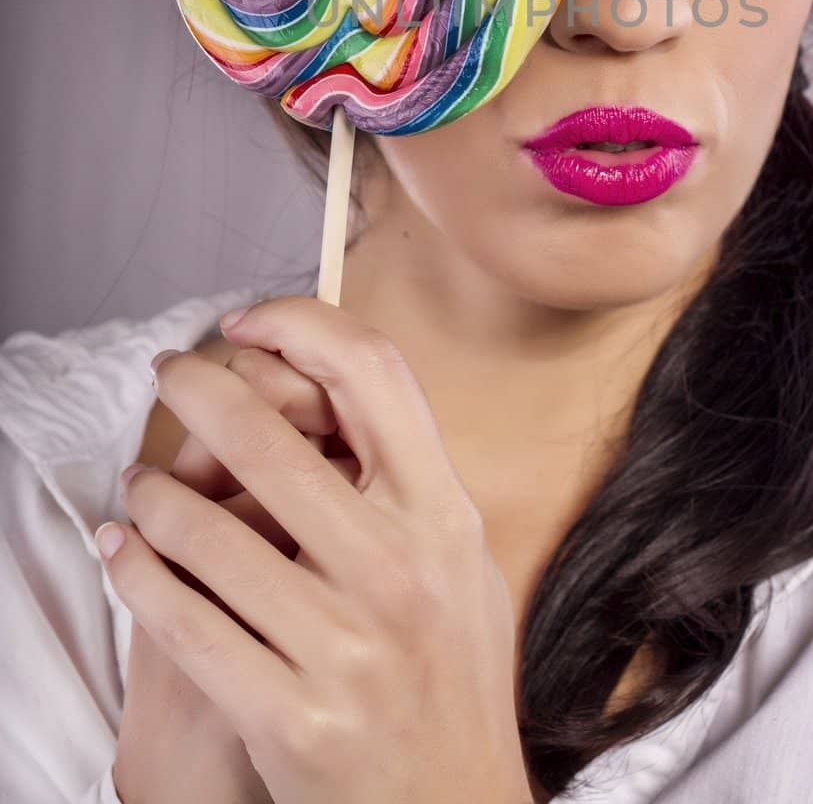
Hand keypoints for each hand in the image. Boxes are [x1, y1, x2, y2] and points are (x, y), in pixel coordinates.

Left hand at [98, 296, 533, 803]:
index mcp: (444, 517)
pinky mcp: (290, 719)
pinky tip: (119, 549)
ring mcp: (344, 648)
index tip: (250, 323)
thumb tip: (337, 390)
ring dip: (153, 492)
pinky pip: (184, 624)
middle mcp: (399, 570)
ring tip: (138, 482)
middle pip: (271, 436)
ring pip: (207, 533)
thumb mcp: (464, 564)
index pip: (375, 374)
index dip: (303, 325)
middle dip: (198, 388)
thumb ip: (412, 484)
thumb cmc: (454, 676)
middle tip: (167, 372)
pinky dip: (134, 573)